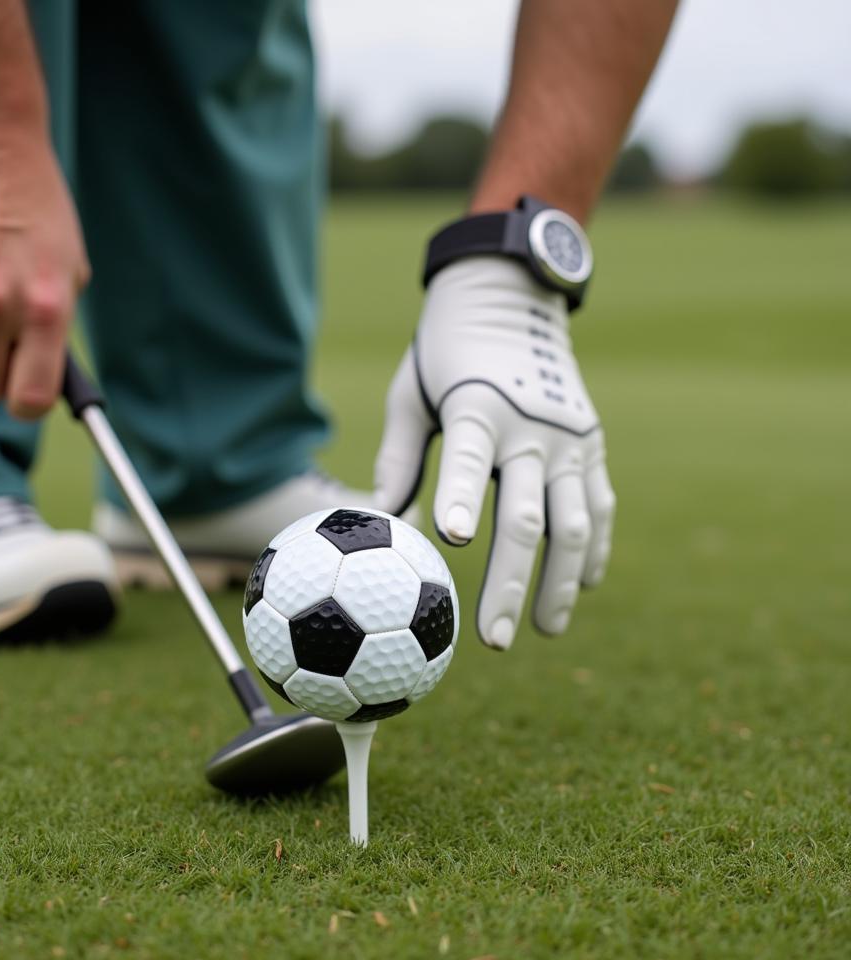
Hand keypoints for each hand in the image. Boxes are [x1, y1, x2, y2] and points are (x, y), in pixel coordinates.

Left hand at [374, 256, 614, 649]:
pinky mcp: (592, 445)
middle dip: (509, 583)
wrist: (513, 298)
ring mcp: (572, 439)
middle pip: (526, 518)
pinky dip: (593, 549)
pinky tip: (584, 585)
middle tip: (491, 639)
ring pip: (574, 524)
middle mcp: (532, 428)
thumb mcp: (410, 391)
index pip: (467, 460)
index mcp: (477, 408)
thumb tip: (381, 521)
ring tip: (546, 631)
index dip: (461, 498)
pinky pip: (600, 507)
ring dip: (561, 583)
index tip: (451, 542)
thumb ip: (397, 455)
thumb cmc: (446, 350)